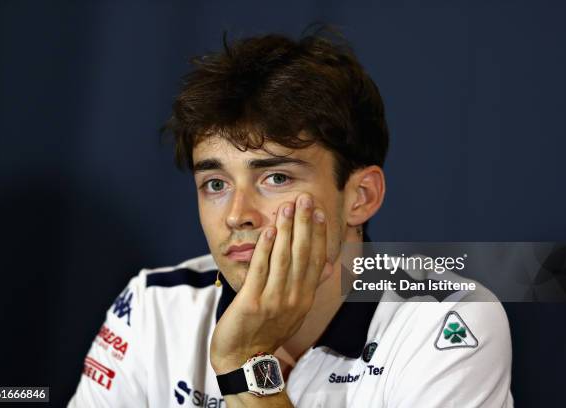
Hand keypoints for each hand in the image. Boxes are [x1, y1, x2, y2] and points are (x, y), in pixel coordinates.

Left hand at [210, 193, 330, 373]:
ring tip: (287, 207)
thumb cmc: (266, 331)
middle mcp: (293, 298)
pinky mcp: (251, 303)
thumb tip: (321, 265)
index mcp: (304, 297)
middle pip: (302, 254)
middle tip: (305, 199)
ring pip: (282, 258)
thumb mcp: (293, 311)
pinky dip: (264, 250)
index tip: (318, 212)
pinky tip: (267, 232)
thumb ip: (304, 286)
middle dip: (304, 223)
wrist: (244, 360)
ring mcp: (273, 301)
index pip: (315, 259)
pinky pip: (260, 271)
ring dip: (285, 230)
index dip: (318, 234)